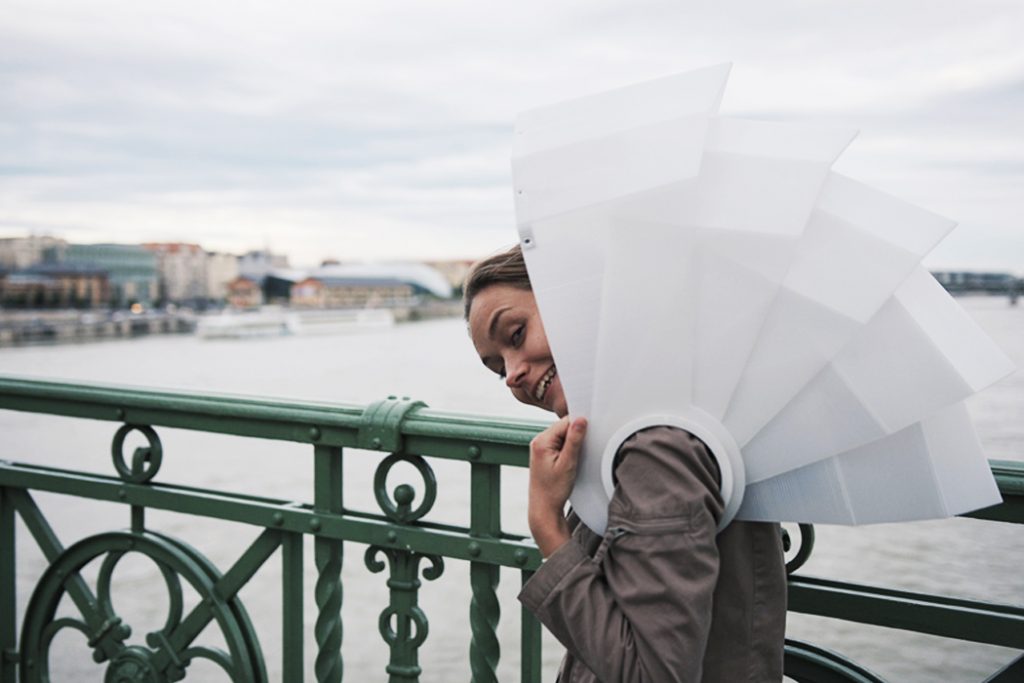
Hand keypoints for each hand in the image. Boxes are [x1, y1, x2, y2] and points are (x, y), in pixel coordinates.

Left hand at [528, 416, 586, 556]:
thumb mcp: (568, 463)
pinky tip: (569, 462)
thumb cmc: (553, 490)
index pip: (565, 422)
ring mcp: (540, 448)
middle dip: (575, 437)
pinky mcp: (544, 454)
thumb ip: (574, 440)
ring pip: (563, 436)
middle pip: (563, 428)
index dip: (579, 428)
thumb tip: (580, 420)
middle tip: (580, 454)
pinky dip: (568, 450)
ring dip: (572, 445)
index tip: (588, 439)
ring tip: (573, 461)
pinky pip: (559, 444)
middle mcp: (538, 441)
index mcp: (541, 441)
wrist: (544, 508)